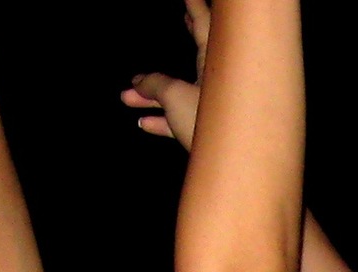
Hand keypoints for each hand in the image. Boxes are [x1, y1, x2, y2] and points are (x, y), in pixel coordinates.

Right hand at [122, 0, 209, 148]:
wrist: (231, 169)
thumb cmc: (208, 123)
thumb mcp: (174, 96)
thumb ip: (154, 84)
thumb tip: (138, 82)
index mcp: (215, 61)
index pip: (203, 22)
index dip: (194, 6)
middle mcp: (218, 81)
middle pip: (196, 53)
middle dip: (185, 38)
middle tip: (183, 18)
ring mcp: (215, 107)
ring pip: (183, 91)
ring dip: (152, 95)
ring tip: (126, 98)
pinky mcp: (210, 132)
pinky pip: (184, 121)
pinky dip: (163, 122)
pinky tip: (144, 124)